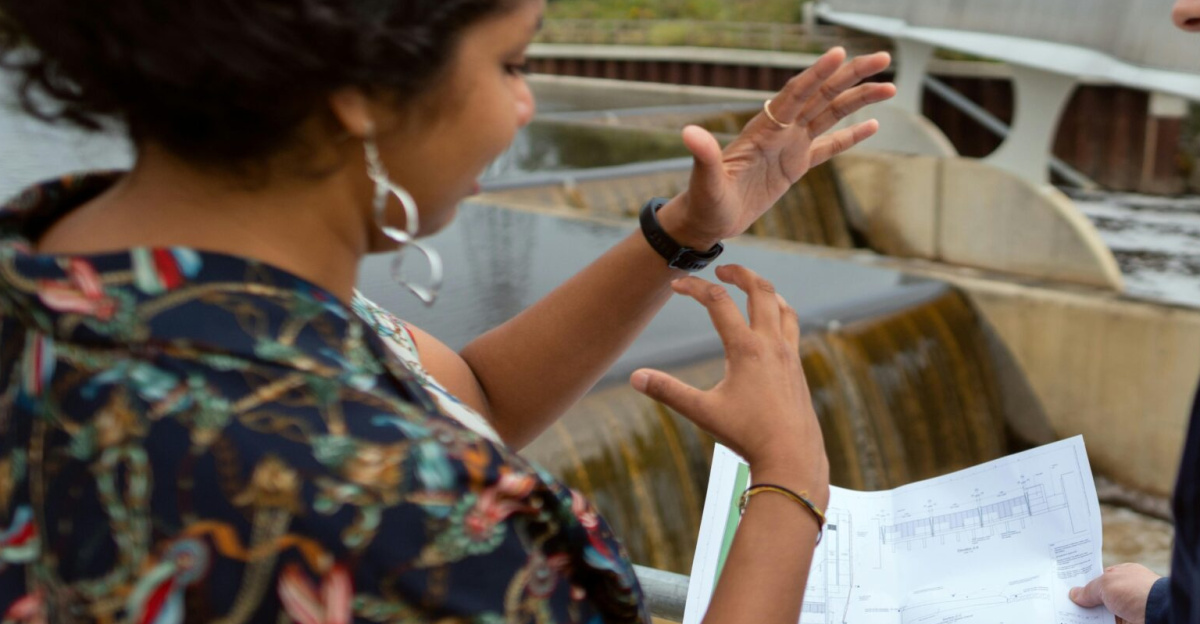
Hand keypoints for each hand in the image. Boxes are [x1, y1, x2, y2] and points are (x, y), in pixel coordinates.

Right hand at [630, 265, 828, 504]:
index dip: (694, 288)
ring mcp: (788, 354)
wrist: (792, 456)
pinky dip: (780, 313)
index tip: (676, 285)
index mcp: (746, 349)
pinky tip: (770, 325)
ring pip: (782, 306)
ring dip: (765, 290)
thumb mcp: (703, 412)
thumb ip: (668, 391)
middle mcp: (771, 344)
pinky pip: (792, 327)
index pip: (717, 302)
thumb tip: (635, 377)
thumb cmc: (747, 436)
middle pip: (760, 290)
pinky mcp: (797, 367)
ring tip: (749, 288)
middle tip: (721, 270)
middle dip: (739, 273)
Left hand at [656, 48, 895, 248]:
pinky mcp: (795, 166)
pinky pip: (828, 146)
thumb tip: (688, 133)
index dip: (817, 74)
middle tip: (882, 57)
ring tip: (890, 86)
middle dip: (851, 76)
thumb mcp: (705, 180)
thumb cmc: (703, 201)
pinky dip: (851, 136)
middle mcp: (780, 131)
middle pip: (822, 95)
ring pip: (830, 115)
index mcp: (763, 130)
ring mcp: (789, 146)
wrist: (707, 220)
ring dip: (859, 99)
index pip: (795, 94)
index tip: (839, 53)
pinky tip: (873, 124)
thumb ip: (703, 156)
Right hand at [1070, 563, 1161, 623]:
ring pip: (1103, 612)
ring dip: (1089, 615)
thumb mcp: (1105, 583)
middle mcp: (1127, 591)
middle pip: (1100, 596)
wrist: (1160, 614)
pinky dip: (1098, 622)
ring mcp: (1129, 609)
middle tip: (1065, 603)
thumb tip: (1074, 594)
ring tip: (1069, 616)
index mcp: (1125, 574)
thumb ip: (1089, 589)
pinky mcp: (1129, 622)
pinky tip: (1083, 621)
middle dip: (1085, 600)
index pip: (1101, 577)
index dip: (1086, 582)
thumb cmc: (1135, 591)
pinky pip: (1108, 622)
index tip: (1070, 587)